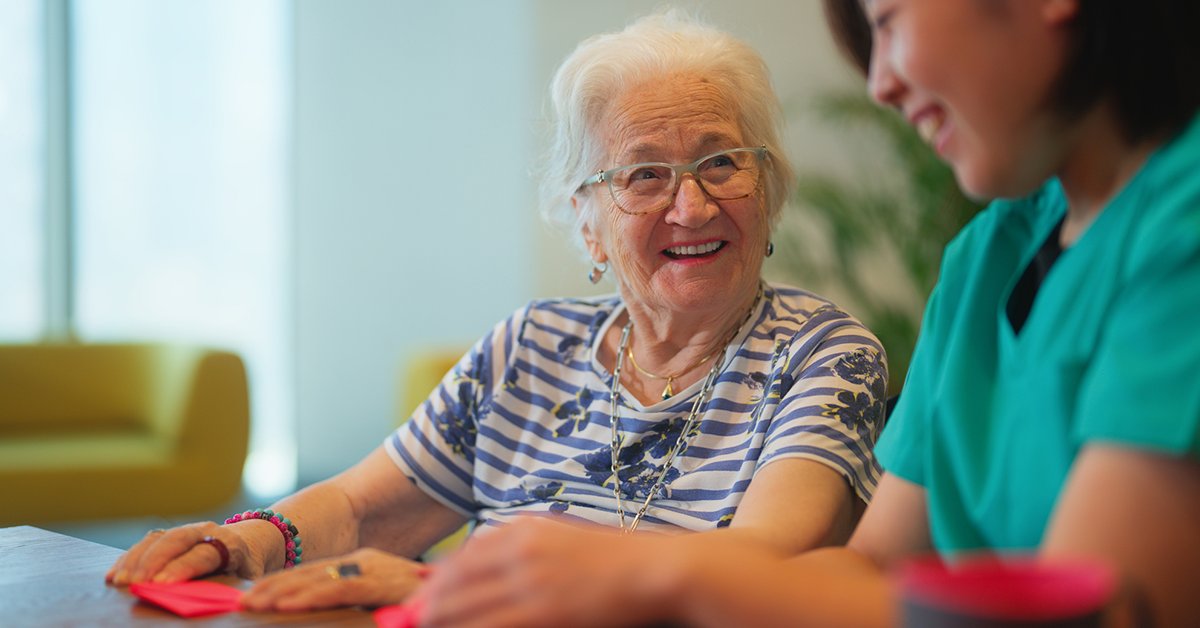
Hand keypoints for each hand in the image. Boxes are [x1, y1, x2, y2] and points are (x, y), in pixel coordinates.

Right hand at [105, 521, 266, 584]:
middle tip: (135, 583)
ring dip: (135, 560)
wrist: (247, 542)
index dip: (182, 568)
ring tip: (119, 582)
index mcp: (230, 544)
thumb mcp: (248, 578)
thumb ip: (236, 587)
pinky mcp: (170, 534)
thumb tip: (227, 605)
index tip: (162, 584)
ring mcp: (187, 530)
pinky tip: (114, 575)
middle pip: (177, 540)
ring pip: (158, 539)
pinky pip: (146, 542)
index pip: (203, 554)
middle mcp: (208, 531)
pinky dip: (128, 558)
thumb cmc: (246, 568)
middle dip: (153, 562)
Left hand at [240, 547, 427, 612]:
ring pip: (316, 580)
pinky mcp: (379, 583)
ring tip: (252, 604)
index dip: (281, 582)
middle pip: (308, 574)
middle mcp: (364, 562)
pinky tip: (287, 606)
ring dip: (280, 592)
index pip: (313, 572)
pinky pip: (338, 591)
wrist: (464, 589)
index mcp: (363, 565)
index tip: (253, 595)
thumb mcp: (384, 599)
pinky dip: (309, 598)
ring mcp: (372, 570)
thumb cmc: (423, 599)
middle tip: (241, 601)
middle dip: (272, 587)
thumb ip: (360, 600)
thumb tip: (330, 610)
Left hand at [418, 517, 672, 627]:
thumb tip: (485, 567)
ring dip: (443, 620)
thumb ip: (525, 551)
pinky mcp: (545, 612)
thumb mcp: (563, 540)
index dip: (436, 581)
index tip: (420, 598)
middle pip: (458, 582)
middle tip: (411, 621)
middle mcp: (521, 552)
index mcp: (526, 530)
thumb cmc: (616, 558)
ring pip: (468, 608)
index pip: (465, 557)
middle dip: (429, 605)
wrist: (656, 568)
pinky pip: (494, 626)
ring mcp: (532, 583)